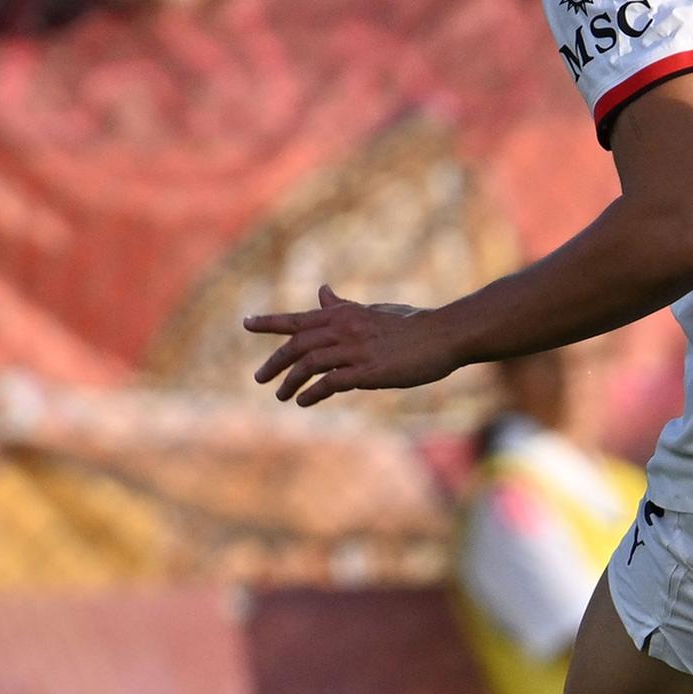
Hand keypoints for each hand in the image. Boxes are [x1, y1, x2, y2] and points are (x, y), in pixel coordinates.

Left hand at [245, 286, 462, 405]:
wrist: (446, 335)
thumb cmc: (414, 324)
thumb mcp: (373, 311)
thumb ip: (343, 307)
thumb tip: (321, 292)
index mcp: (345, 314)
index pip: (299, 318)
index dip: (270, 322)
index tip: (246, 324)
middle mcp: (345, 329)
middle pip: (297, 345)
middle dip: (275, 362)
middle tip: (260, 378)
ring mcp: (356, 350)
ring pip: (310, 365)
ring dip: (291, 382)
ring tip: (282, 396)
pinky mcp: (369, 372)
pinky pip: (331, 383)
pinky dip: (313, 393)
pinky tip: (304, 401)